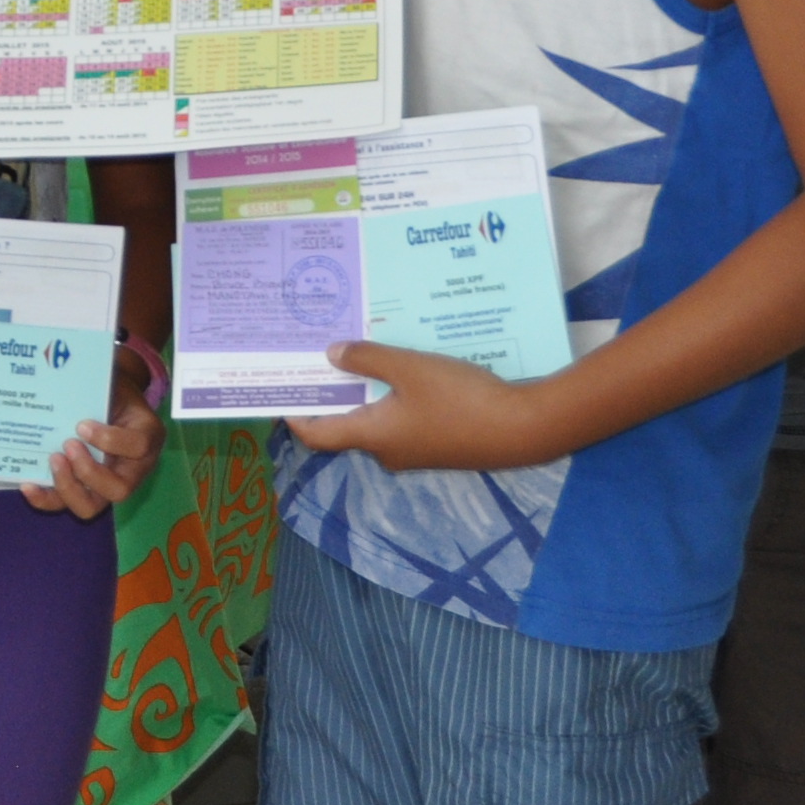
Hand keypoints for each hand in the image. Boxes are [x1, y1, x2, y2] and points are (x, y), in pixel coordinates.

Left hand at [25, 386, 161, 517]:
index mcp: (146, 437)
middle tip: (67, 445)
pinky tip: (28, 485)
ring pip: (90, 505)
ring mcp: (107, 483)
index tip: (82, 425)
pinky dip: (46, 498)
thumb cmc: (113, 390)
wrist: (111, 400)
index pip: (138, 446)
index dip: (110, 440)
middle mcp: (132, 469)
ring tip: (52, 460)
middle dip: (88, 471)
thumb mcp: (115, 380)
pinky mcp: (83, 489)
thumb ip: (100, 380)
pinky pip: (66, 503)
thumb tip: (62, 365)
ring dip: (67, 487)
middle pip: (118, 490)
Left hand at [279, 341, 570, 471]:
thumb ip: (368, 360)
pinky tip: (402, 369)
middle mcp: (388, 450)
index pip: (318, 435)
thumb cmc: (460, 398)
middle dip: (332, 393)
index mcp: (373, 435)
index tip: (281, 391)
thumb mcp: (410, 369)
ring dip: (365, 391)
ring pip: (376, 419)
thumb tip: (330, 354)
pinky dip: (392, 397)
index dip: (295, 416)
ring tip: (358, 354)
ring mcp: (414, 450)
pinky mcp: (437, 444)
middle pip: (346, 424)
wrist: (522, 429)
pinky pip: (402, 419)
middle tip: (319, 358)